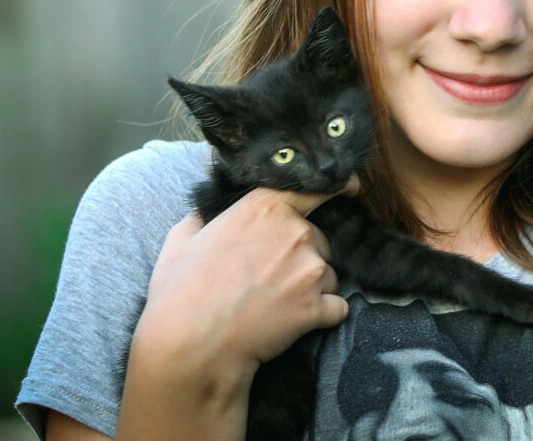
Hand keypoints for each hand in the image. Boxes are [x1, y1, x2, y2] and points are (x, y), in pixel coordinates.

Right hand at [134, 185, 351, 376]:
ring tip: (276, 304)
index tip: (351, 189)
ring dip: (312, 287)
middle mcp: (296, 232)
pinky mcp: (318, 306)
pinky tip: (296, 322)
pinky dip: (324, 314)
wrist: (191, 345)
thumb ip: (201, 216)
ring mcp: (310, 269)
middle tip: (271, 279)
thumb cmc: (181, 292)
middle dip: (304, 257)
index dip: (337, 187)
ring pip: (329, 273)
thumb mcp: (182, 239)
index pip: (315, 189)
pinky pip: (337, 306)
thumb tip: (203, 212)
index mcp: (266, 207)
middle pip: (320, 239)